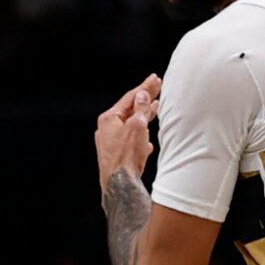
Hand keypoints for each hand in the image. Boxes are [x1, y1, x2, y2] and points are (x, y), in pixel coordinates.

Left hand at [94, 77, 160, 193]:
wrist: (119, 185)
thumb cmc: (126, 156)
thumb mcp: (137, 127)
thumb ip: (140, 109)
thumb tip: (142, 95)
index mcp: (109, 119)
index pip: (130, 98)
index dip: (144, 87)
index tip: (155, 79)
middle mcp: (106, 130)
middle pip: (129, 110)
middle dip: (145, 100)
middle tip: (157, 87)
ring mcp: (110, 143)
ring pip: (130, 125)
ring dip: (144, 117)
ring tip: (155, 107)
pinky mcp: (115, 155)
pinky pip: (130, 141)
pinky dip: (140, 137)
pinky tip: (148, 142)